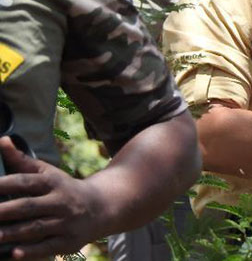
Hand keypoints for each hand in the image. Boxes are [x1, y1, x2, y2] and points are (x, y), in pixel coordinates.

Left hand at [0, 137, 105, 258]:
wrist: (103, 207)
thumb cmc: (65, 189)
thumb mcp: (49, 173)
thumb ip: (23, 161)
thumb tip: (2, 140)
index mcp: (53, 182)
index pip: (26, 181)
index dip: (5, 184)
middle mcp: (61, 201)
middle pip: (28, 206)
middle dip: (5, 211)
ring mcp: (67, 221)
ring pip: (36, 228)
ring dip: (12, 233)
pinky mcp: (70, 241)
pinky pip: (48, 246)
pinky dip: (31, 251)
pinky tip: (14, 253)